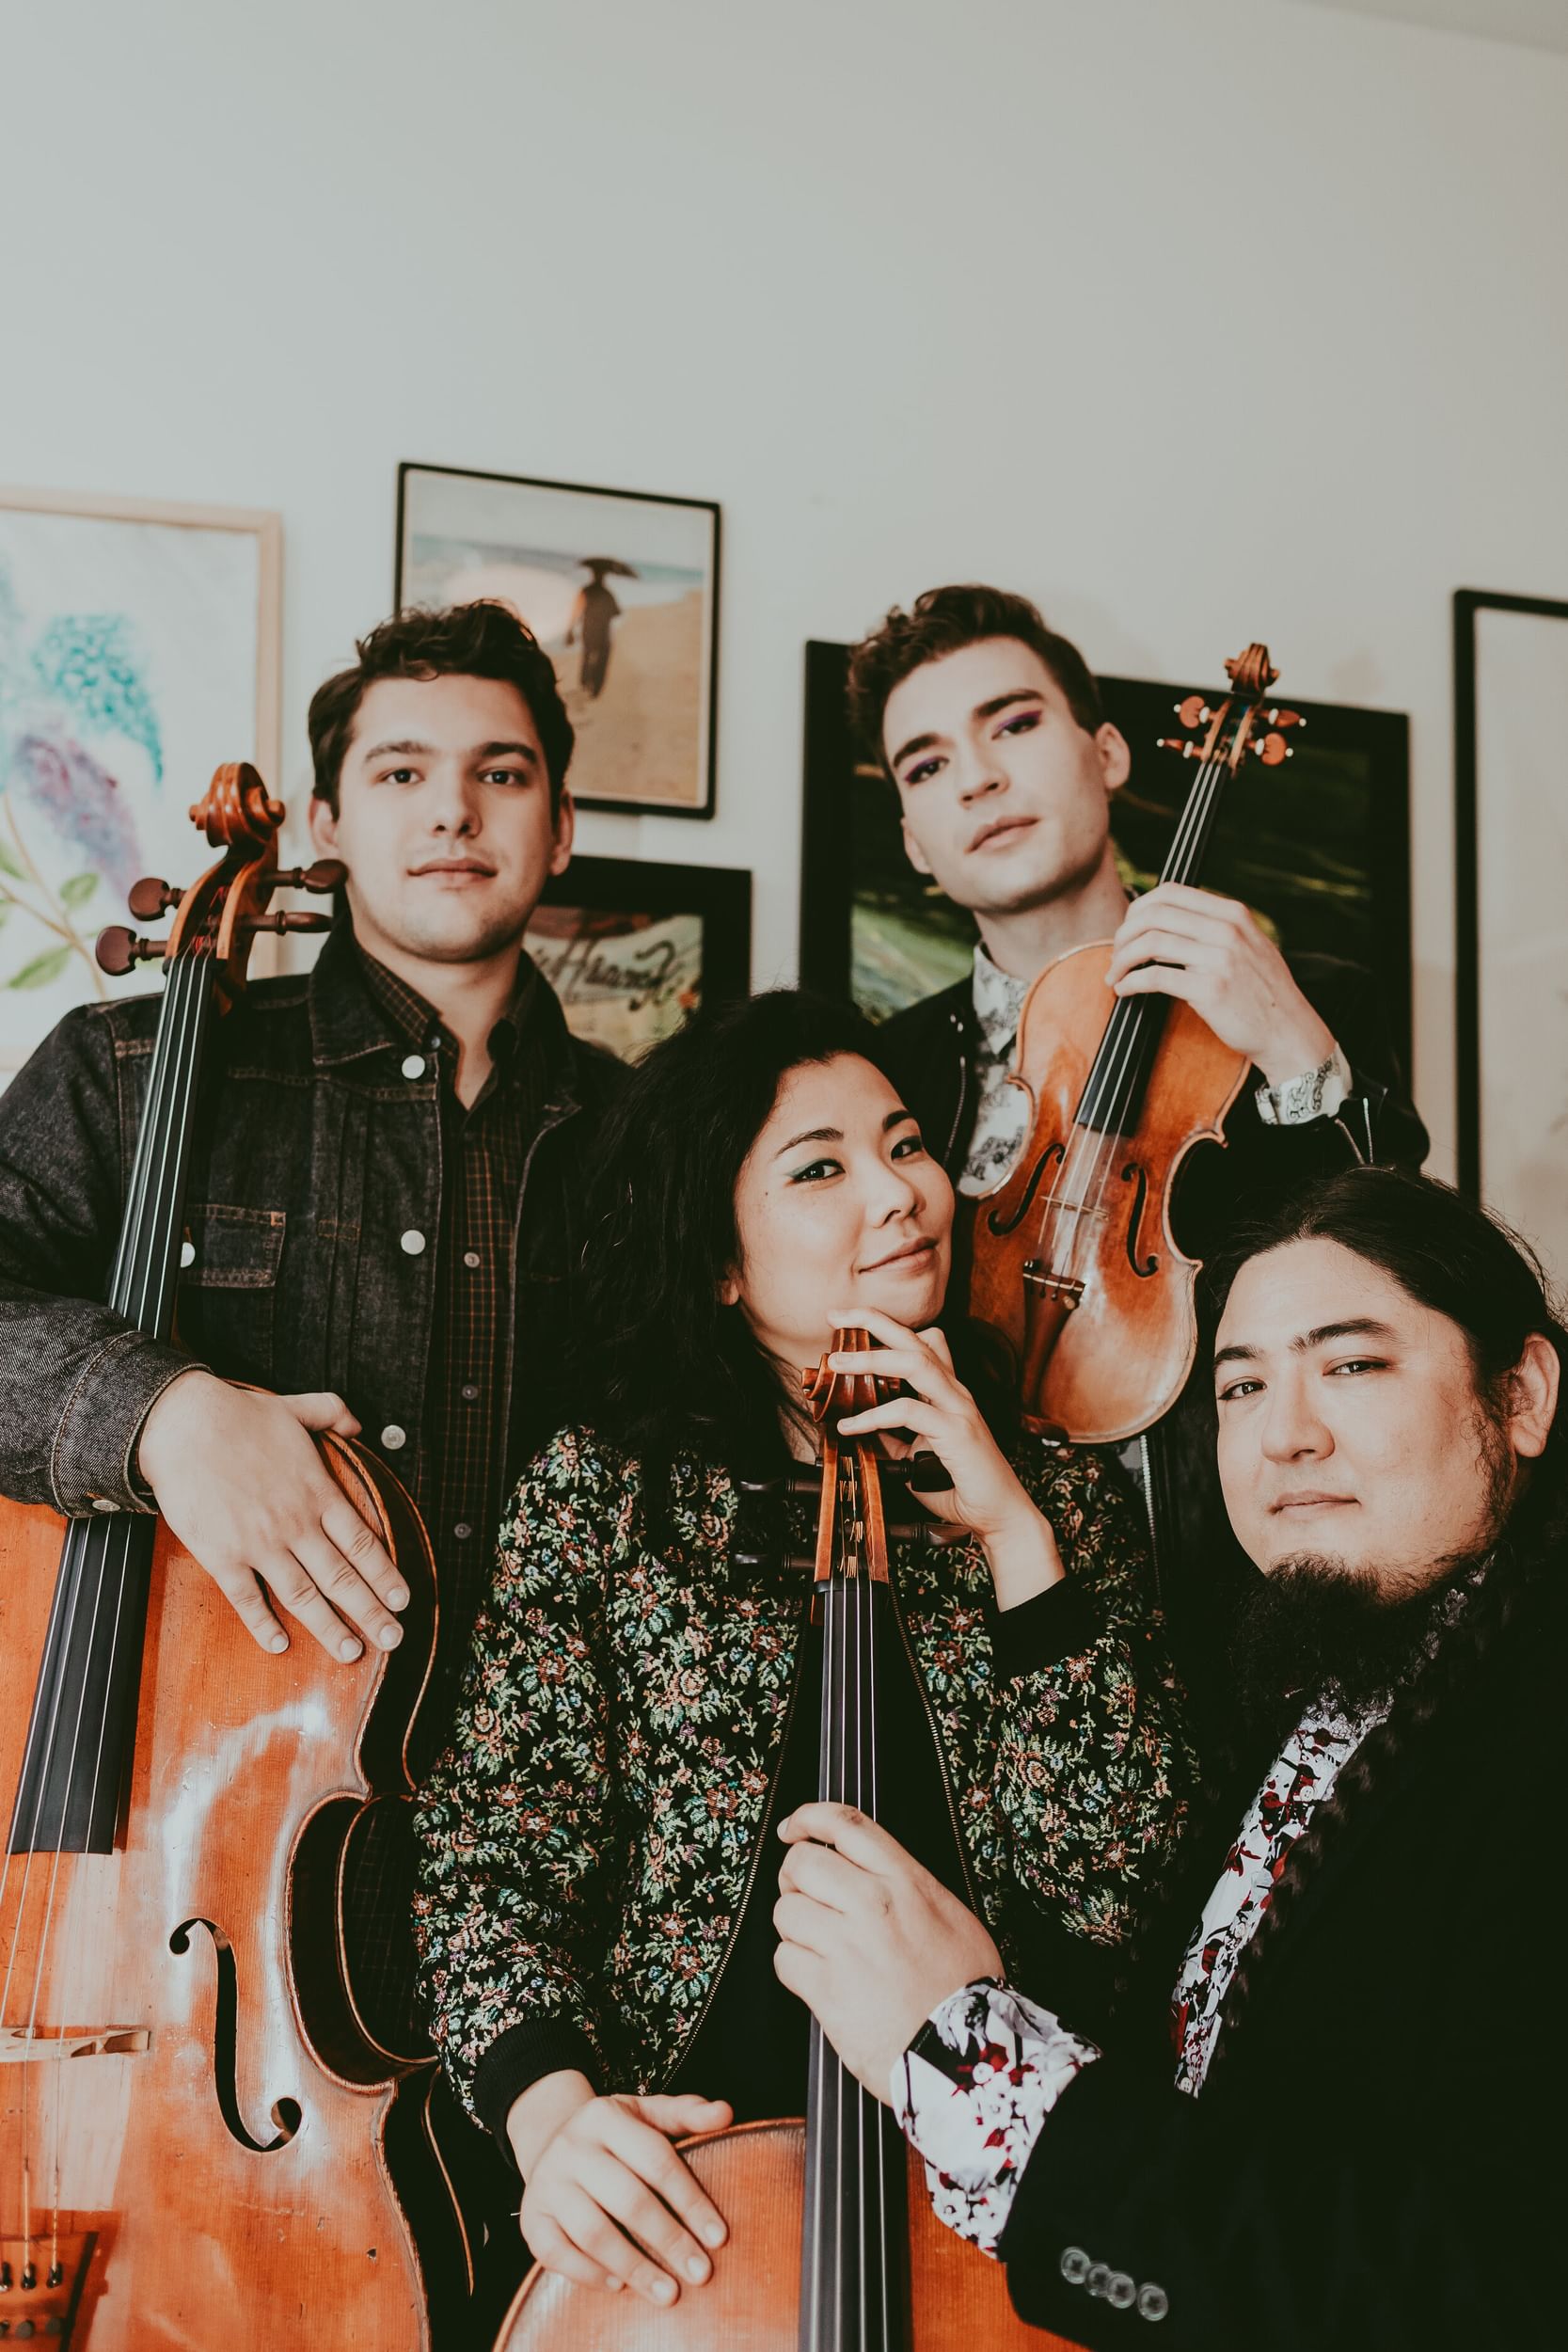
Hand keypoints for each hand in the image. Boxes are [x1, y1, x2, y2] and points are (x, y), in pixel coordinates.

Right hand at [136, 1370, 408, 1659]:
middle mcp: (296, 1523)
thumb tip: (357, 1422)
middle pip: (342, 1577)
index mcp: (317, 1492)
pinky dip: (264, 1624)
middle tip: (393, 1639)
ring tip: (350, 1652)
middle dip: (371, 1612)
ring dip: (329, 1627)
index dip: (385, 1575)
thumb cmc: (237, 1415)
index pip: (362, 1542)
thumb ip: (332, 1413)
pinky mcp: (223, 1555)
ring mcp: (260, 1543)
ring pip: (303, 1594)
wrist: (184, 1425)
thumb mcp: (297, 1407)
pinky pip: (248, 1598)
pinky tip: (279, 1645)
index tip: (403, 1600)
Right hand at [508, 2073, 732, 2304]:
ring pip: (593, 2232)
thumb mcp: (645, 2113)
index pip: (656, 2160)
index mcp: (604, 2116)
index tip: (719, 2237)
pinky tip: (620, 2286)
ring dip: (635, 2267)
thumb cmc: (612, 2134)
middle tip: (700, 2273)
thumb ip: (686, 2113)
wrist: (549, 2139)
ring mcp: (547, 2184)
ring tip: (668, 2292)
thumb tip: (726, 2113)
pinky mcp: (531, 2219)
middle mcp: (572, 2148)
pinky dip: (589, 2274)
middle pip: (628, 2199)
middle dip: (669, 2240)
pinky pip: (557, 2254)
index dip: (690, 2201)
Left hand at [774, 1802, 1001, 2094]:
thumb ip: (908, 1886)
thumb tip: (872, 1873)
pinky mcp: (826, 1989)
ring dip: (795, 1927)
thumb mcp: (952, 1915)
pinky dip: (794, 1966)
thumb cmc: (964, 1989)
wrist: (965, 2052)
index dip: (809, 1818)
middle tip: (806, 1897)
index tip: (795, 1827)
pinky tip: (817, 1976)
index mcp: (905, 1882)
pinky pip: (784, 1960)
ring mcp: (846, 1946)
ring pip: (786, 1911)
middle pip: (801, 1863)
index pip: (845, 1825)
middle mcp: (872, 1905)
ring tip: (819, 1945)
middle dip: (795, 1879)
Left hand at [825, 1306, 1063, 1606]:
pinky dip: (875, 1416)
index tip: (848, 1320)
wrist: (998, 1514)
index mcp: (948, 1392)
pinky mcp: (957, 1431)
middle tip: (837, 1315)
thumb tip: (860, 1425)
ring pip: (915, 1364)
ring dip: (872, 1358)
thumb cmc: (959, 1485)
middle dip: (875, 1321)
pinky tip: (850, 1426)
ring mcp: (959, 1408)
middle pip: (917, 1340)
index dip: (885, 1326)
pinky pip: (909, 1411)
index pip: (921, 1343)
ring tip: (837, 1362)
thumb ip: (893, 1436)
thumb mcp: (914, 1455)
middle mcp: (955, 1392)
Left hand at [1105, 882, 1336, 1085]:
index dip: (1139, 908)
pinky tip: (1124, 990)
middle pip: (1154, 914)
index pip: (1171, 893)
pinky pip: (1155, 977)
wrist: (1288, 1031)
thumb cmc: (1263, 993)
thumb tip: (1167, 920)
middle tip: (1116, 954)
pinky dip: (1130, 982)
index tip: (1128, 929)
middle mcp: (1227, 930)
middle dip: (1124, 933)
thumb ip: (1216, 928)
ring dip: (1122, 959)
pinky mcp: (1210, 989)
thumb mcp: (1249, 945)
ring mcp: (1220, 959)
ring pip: (1150, 943)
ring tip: (1115, 974)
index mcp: (1233, 914)